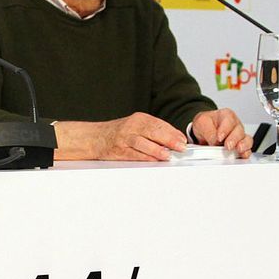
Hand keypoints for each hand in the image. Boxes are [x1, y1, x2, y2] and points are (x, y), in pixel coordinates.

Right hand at [55, 112, 187, 160]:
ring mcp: (124, 138)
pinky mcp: (118, 150)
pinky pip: (132, 154)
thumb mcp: (137, 126)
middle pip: (153, 131)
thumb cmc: (119, 133)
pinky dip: (144, 157)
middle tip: (181, 147)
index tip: (183, 140)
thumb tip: (174, 140)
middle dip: (169, 140)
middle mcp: (131, 126)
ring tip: (167, 155)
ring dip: (156, 149)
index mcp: (139, 119)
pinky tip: (152, 160)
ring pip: (142, 143)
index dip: (172, 132)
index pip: (159, 124)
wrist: (95, 137)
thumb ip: (154, 132)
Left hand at [190, 108, 251, 156]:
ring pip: (246, 139)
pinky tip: (242, 155)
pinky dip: (246, 152)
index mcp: (226, 116)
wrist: (203, 132)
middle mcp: (235, 125)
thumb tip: (214, 141)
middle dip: (234, 139)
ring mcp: (239, 136)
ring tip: (238, 150)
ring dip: (243, 145)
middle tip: (227, 146)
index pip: (229, 120)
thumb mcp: (201, 123)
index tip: (219, 138)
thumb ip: (208, 131)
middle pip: (239, 130)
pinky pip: (247, 149)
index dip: (225, 130)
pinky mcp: (240, 146)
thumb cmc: (205, 125)